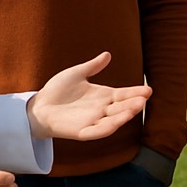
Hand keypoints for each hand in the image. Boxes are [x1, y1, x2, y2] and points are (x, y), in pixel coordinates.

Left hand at [26, 51, 150, 140]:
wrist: (38, 106)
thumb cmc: (57, 90)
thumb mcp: (77, 73)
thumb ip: (92, 66)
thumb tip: (108, 54)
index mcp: (103, 96)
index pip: (123, 95)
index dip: (135, 92)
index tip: (148, 89)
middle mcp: (101, 109)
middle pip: (121, 107)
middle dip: (133, 103)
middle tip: (144, 98)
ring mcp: (92, 121)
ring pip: (113, 120)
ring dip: (124, 115)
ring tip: (135, 108)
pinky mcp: (81, 131)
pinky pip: (97, 131)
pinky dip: (107, 128)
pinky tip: (116, 123)